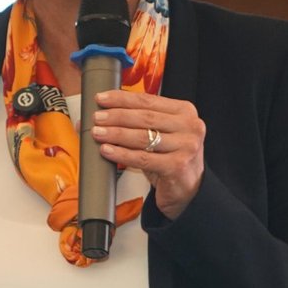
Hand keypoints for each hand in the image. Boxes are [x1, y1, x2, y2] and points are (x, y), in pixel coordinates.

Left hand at [90, 91, 205, 218]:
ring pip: (142, 137)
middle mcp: (189, 126)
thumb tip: (106, 112)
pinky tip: (107, 150)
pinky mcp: (177, 166)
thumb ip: (143, 120)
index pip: (148, 100)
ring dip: (115, 134)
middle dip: (116, 116)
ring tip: (98, 133)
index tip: (102, 98)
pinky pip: (142, 158)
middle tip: (97, 117)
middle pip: (144, 117)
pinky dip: (121, 154)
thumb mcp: (163, 133)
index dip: (122, 98)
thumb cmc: (172, 158)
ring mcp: (185, 146)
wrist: (190, 189)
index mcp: (185, 111)